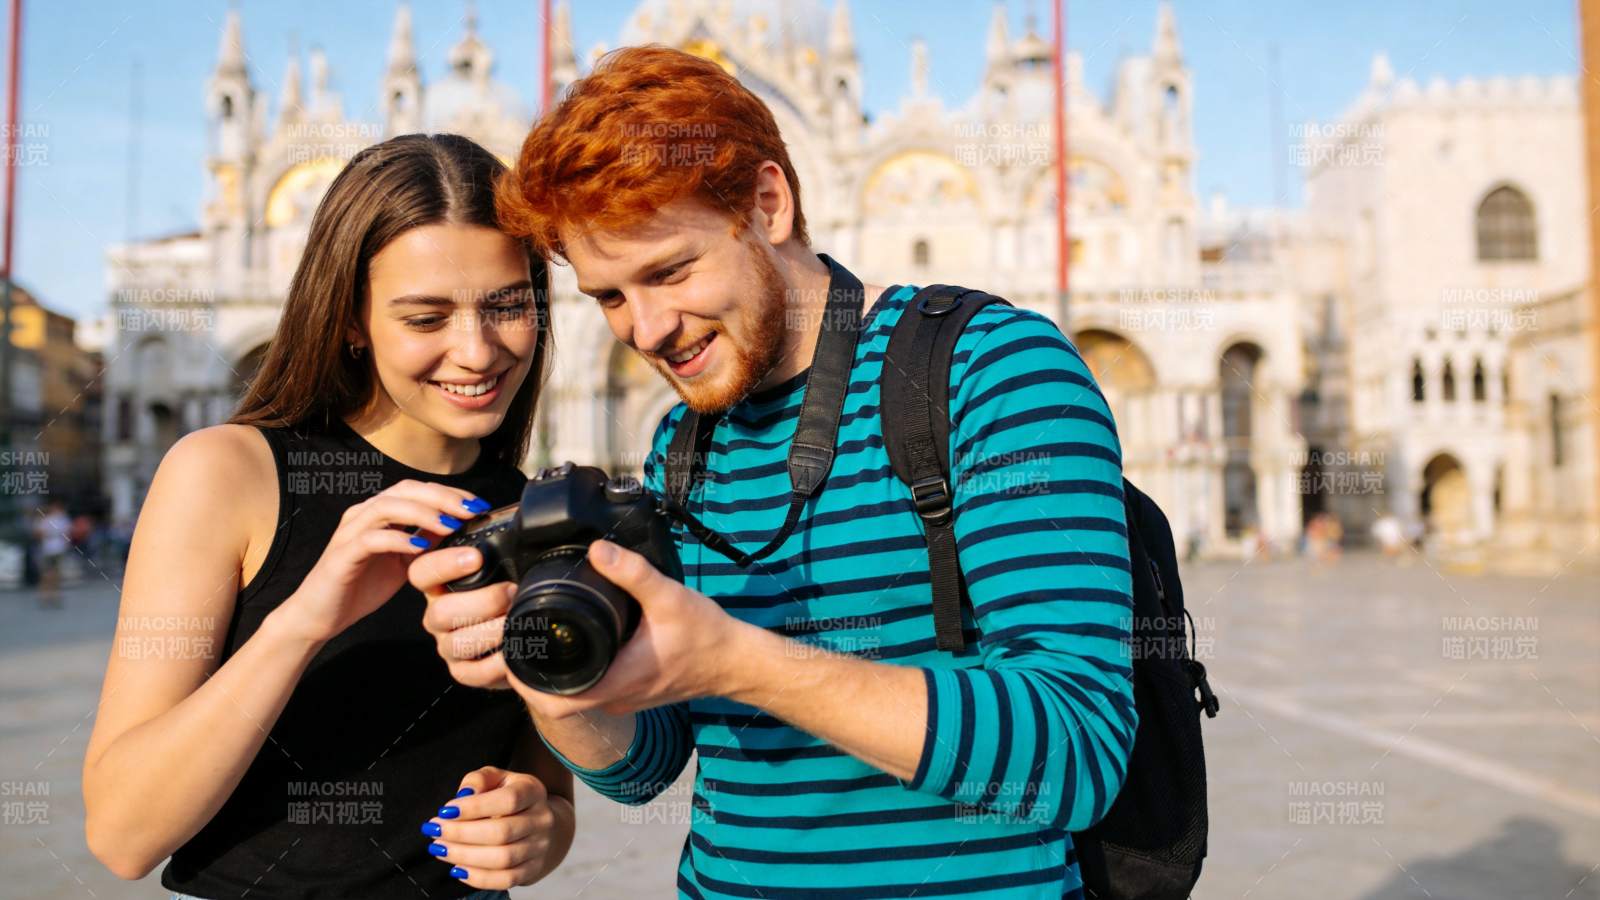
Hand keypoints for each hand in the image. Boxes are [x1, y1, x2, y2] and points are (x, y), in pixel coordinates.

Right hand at [273, 480, 491, 643]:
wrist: (321, 615)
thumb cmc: (361, 586)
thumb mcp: (406, 563)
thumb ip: (428, 542)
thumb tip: (461, 529)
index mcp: (380, 512)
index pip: (419, 490)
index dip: (450, 493)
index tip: (479, 506)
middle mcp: (363, 514)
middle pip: (406, 490)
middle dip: (442, 498)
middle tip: (471, 511)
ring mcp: (350, 531)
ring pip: (388, 507)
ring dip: (423, 513)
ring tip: (451, 525)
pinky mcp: (341, 554)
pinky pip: (371, 539)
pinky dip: (398, 539)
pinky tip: (421, 547)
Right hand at [411, 546, 517, 690]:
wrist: (525, 637)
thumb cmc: (511, 595)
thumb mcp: (504, 567)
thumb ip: (501, 548)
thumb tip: (522, 517)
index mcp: (441, 585)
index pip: (423, 572)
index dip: (444, 565)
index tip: (476, 558)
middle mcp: (438, 615)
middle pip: (440, 611)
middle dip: (481, 601)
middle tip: (510, 591)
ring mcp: (448, 644)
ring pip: (455, 642)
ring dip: (490, 631)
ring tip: (517, 621)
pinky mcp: (462, 671)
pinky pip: (471, 673)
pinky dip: (495, 664)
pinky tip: (513, 652)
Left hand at [421, 766, 561, 889]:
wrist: (542, 825)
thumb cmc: (510, 798)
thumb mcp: (497, 779)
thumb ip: (478, 780)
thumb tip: (463, 796)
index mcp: (533, 791)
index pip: (508, 800)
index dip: (474, 807)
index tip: (444, 811)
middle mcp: (541, 819)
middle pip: (502, 832)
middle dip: (461, 833)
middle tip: (434, 831)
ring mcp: (539, 847)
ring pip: (502, 859)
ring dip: (464, 856)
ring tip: (439, 848)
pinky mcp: (533, 870)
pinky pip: (505, 880)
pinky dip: (478, 877)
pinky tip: (457, 868)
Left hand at [514, 539, 743, 719]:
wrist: (737, 661)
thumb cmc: (706, 636)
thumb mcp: (668, 596)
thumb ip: (631, 572)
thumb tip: (595, 550)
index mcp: (614, 683)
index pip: (549, 701)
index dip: (522, 681)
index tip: (511, 650)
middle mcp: (614, 697)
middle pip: (554, 699)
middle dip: (531, 672)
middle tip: (519, 635)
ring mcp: (623, 698)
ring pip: (572, 695)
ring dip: (552, 673)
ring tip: (539, 636)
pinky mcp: (633, 691)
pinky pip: (591, 688)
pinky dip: (576, 672)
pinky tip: (575, 643)